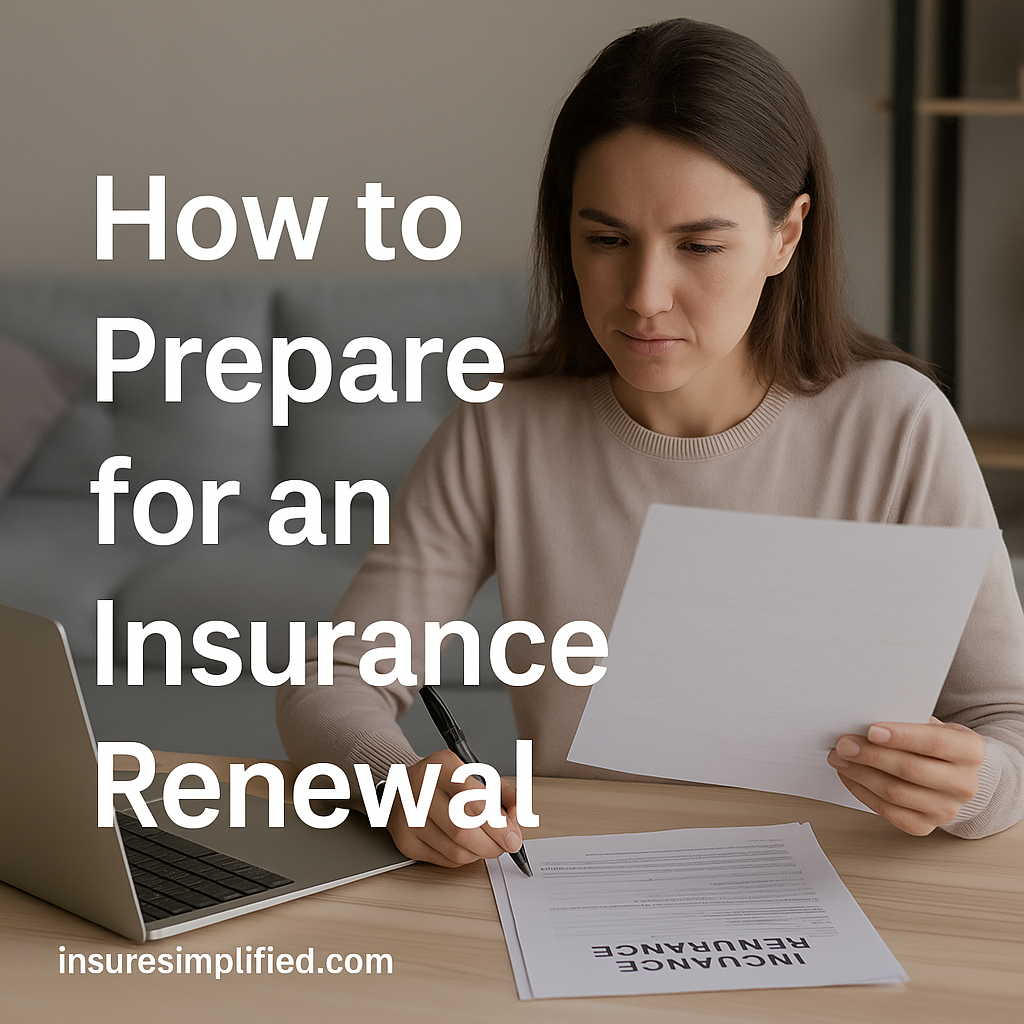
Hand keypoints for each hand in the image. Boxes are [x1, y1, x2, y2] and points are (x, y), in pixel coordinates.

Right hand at [385, 749, 522, 867]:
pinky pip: (445, 860)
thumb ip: (504, 793)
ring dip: (481, 853)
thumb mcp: (477, 775)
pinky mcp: (405, 841)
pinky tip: (469, 846)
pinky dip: (465, 858)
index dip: (498, 823)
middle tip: (507, 845)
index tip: (514, 836)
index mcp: (441, 766)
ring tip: (489, 844)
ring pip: (456, 849)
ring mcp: (408, 817)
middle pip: (463, 828)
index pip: (473, 798)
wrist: (407, 786)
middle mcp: (420, 789)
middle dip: (493, 843)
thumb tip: (519, 817)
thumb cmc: (448, 782)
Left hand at [827, 718, 984, 834]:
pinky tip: (849, 776)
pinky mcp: (925, 826)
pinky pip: (888, 811)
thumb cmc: (934, 743)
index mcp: (970, 751)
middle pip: (911, 770)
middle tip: (844, 744)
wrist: (952, 773)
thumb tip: (862, 722)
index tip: (871, 730)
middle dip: (871, 755)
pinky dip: (862, 792)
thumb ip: (905, 722)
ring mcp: (946, 809)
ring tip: (839, 758)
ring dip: (860, 774)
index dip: (901, 737)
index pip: (935, 743)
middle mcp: (964, 784)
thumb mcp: (930, 725)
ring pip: (895, 793)